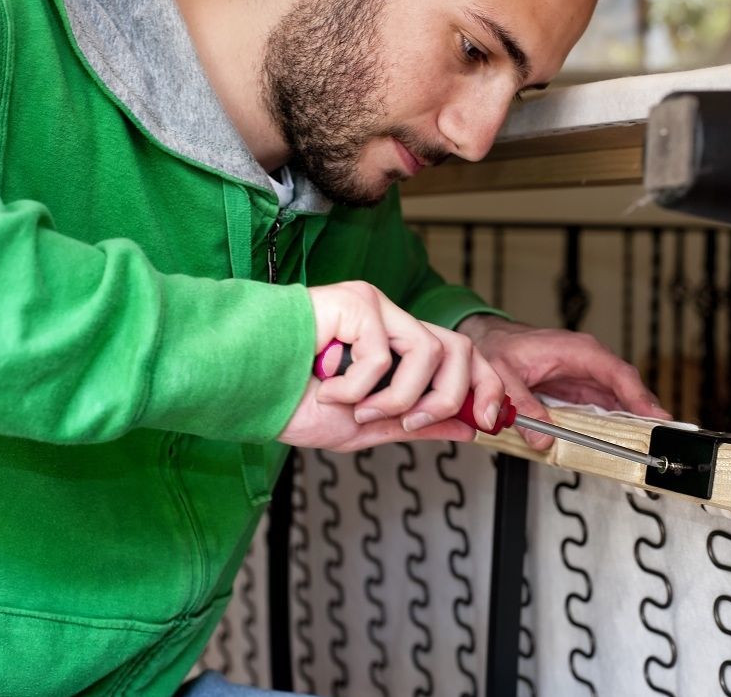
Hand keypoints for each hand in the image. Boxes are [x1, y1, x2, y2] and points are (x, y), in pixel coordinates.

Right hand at [278, 282, 504, 451]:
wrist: (243, 390)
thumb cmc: (289, 401)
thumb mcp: (365, 428)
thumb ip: (415, 424)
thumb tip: (467, 427)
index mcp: (399, 350)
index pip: (461, 358)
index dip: (485, 387)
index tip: (487, 422)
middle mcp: (393, 324)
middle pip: (460, 348)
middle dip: (447, 396)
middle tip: (410, 422)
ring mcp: (376, 309)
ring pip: (427, 352)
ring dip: (395, 396)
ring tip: (355, 408)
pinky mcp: (355, 301)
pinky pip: (381, 354)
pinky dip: (355, 386)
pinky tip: (325, 386)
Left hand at [456, 315, 670, 450]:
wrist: (489, 339)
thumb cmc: (498, 347)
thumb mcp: (503, 375)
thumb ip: (522, 405)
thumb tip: (542, 438)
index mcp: (577, 350)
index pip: (617, 373)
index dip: (639, 397)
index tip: (656, 418)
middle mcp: (588, 361)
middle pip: (627, 389)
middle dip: (646, 414)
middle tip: (659, 442)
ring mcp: (586, 376)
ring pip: (620, 400)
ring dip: (634, 422)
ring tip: (647, 447)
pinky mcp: (580, 390)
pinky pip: (605, 408)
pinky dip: (616, 424)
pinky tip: (622, 442)